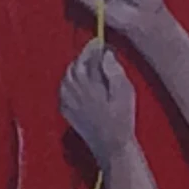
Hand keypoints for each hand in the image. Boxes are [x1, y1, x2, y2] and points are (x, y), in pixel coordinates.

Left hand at [59, 39, 136, 166]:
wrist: (111, 146)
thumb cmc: (122, 120)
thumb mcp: (125, 93)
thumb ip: (114, 72)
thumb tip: (106, 55)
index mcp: (87, 83)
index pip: (87, 57)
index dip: (93, 48)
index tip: (101, 42)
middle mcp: (73, 90)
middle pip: (74, 65)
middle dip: (84, 56)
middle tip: (96, 52)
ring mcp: (67, 101)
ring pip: (67, 76)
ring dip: (77, 68)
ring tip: (89, 66)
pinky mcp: (66, 111)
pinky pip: (64, 89)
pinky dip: (71, 81)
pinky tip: (80, 83)